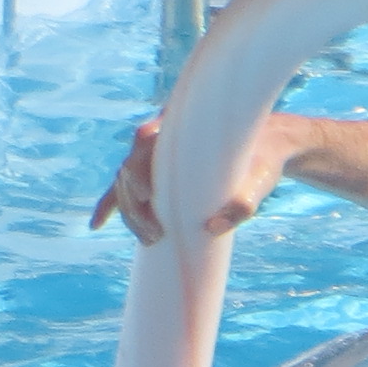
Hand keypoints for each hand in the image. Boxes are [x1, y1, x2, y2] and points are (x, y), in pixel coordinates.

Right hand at [90, 115, 308, 244]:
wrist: (270, 146)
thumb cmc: (265, 161)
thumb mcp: (261, 181)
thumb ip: (243, 204)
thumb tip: (211, 228)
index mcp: (184, 127)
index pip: (146, 139)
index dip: (139, 169)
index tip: (147, 198)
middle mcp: (164, 135)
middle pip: (131, 167)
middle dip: (135, 204)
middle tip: (156, 235)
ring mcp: (158, 153)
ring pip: (126, 180)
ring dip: (129, 211)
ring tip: (150, 239)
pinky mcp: (159, 169)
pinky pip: (127, 185)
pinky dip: (111, 203)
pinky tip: (97, 224)